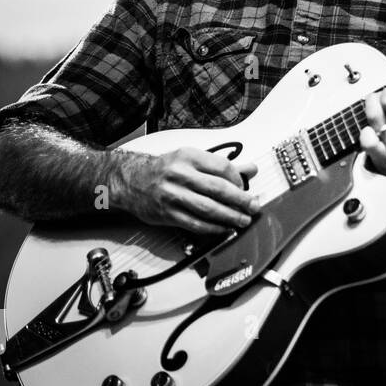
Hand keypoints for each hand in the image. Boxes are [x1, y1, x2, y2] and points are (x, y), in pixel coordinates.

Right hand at [110, 146, 259, 234]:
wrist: (131, 181)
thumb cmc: (166, 169)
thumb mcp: (192, 160)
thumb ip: (222, 166)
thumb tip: (251, 169)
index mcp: (189, 157)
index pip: (223, 167)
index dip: (239, 180)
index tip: (246, 188)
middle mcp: (180, 175)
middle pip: (218, 189)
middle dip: (241, 200)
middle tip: (253, 207)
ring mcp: (172, 195)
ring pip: (208, 209)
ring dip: (230, 217)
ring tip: (243, 220)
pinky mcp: (167, 214)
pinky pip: (195, 224)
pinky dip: (213, 228)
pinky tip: (224, 228)